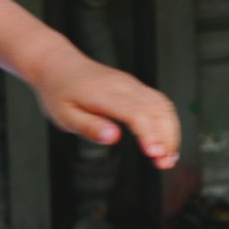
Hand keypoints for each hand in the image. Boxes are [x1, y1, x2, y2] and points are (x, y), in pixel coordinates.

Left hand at [33, 50, 182, 169]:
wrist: (58, 64)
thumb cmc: (59, 91)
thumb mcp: (64, 115)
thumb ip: (89, 127)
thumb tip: (113, 138)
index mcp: (105, 94)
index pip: (137, 114)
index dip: (150, 134)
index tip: (155, 154)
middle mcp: (123, 86)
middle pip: (157, 110)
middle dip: (167, 138)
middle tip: (165, 164)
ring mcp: (131, 84)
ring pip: (163, 106)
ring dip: (171, 132)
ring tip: (169, 157)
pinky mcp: (134, 87)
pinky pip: (159, 102)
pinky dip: (167, 122)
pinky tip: (166, 141)